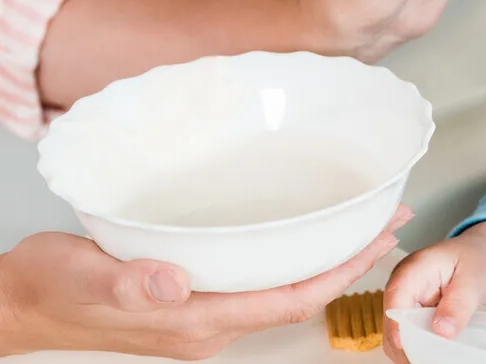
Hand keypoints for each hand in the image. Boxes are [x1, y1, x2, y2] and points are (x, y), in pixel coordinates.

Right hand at [0, 206, 410, 358]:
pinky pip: (255, 284)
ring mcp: (200, 316)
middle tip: (389, 221)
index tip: (380, 238)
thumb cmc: (49, 287)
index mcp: (197, 320)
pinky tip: (297, 236)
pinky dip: (288, 260)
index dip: (342, 270)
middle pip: (298, 295)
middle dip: (349, 261)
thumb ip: (130, 281)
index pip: (290, 299)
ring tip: (359, 225)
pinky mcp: (189, 301)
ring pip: (280, 290)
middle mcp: (208, 324)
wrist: (20, 304)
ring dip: (323, 260)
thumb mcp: (83, 276)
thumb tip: (176, 280)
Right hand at [382, 221, 485, 362]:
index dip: (397, 324)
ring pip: (397, 337)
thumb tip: (441, 331)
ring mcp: (406, 304)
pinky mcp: (413, 318)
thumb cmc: (479, 260)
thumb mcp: (475, 281)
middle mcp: (403, 287)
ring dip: (414, 351)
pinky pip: (409, 341)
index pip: (396, 297)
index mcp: (414, 269)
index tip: (407, 347)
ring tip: (437, 358)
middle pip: (393, 322)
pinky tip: (436, 355)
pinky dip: (420, 350)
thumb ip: (458, 305)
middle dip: (408, 344)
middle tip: (434, 358)